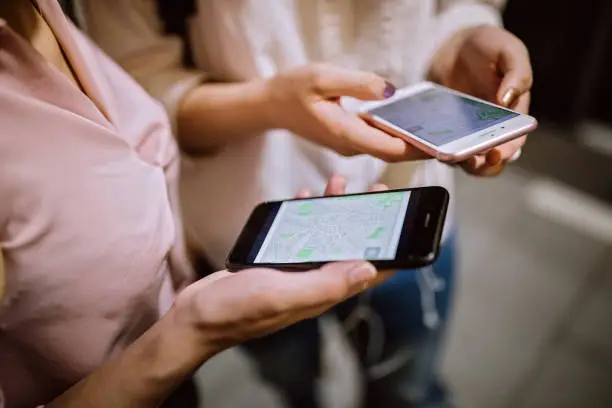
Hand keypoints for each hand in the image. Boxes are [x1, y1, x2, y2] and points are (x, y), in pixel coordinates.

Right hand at [173, 175, 392, 356]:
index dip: (391, 248)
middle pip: (351, 247)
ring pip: (326, 236)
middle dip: (366, 218)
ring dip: (336, 210)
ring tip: (339, 184)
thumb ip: (326, 283)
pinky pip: (300, 235)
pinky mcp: (276, 262)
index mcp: (323, 292)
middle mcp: (314, 282)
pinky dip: (305, 214)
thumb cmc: (237, 311)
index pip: (370, 271)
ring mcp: (295, 271)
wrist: (196, 317)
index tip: (403, 219)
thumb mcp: (284, 294)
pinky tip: (303, 198)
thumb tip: (368, 268)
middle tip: (375, 191)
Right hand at [264, 64, 427, 162]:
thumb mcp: (323, 76)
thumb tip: (389, 90)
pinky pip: (378, 140)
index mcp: (344, 133)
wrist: (271, 105)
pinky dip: (396, 133)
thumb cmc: (293, 89)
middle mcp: (349, 145)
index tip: (443, 146)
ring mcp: (349, 144)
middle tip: (453, 138)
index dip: (418, 149)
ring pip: (387, 147)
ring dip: (411, 140)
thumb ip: (358, 83)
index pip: (390, 148)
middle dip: (423, 147)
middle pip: (393, 152)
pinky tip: (411, 120)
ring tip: (439, 127)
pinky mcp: (349, 139)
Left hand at [429, 26, 532, 175]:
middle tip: (466, 158)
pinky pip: (436, 144)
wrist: (455, 45)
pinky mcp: (441, 131)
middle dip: (477, 166)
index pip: (511, 146)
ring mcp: (463, 133)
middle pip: (485, 161)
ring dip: (451, 158)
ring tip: (441, 151)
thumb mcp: (509, 51)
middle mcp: (488, 131)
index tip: (494, 154)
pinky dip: (430, 146)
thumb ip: (517, 72)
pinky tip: (421, 138)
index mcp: (513, 117)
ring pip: (459, 157)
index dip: (504, 155)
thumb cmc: (489, 47)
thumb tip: (508, 99)